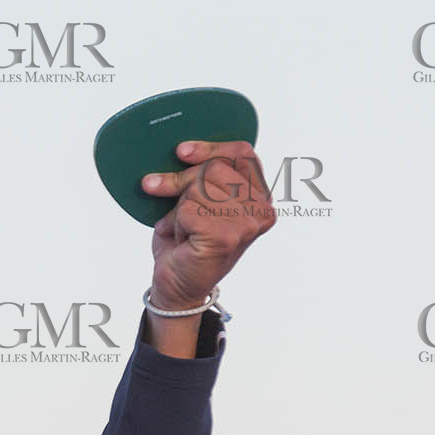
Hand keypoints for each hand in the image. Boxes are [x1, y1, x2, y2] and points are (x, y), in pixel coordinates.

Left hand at [141, 139, 276, 309]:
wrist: (176, 285)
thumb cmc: (186, 241)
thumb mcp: (196, 199)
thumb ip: (204, 175)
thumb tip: (183, 150)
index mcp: (260, 195)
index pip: (242, 153)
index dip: (210, 148)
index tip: (182, 152)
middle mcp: (262, 209)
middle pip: (214, 168)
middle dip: (182, 183)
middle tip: (172, 207)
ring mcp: (248, 223)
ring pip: (199, 188)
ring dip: (180, 208)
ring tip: (183, 228)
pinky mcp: (228, 236)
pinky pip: (189, 210)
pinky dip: (176, 223)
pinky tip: (183, 239)